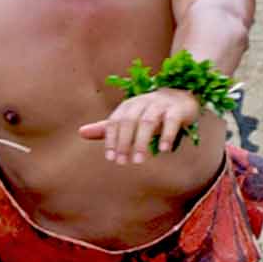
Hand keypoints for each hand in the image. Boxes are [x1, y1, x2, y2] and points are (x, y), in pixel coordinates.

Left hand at [78, 88, 201, 164]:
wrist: (182, 99)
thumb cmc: (150, 113)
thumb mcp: (128, 120)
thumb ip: (107, 128)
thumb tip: (80, 132)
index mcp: (127, 106)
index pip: (114, 122)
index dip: (111, 140)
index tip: (111, 158)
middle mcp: (141, 102)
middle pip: (128, 122)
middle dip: (124, 143)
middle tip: (122, 163)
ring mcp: (160, 104)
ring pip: (147, 122)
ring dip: (141, 142)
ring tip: (138, 161)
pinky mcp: (177, 109)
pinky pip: (171, 121)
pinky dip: (166, 135)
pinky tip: (162, 150)